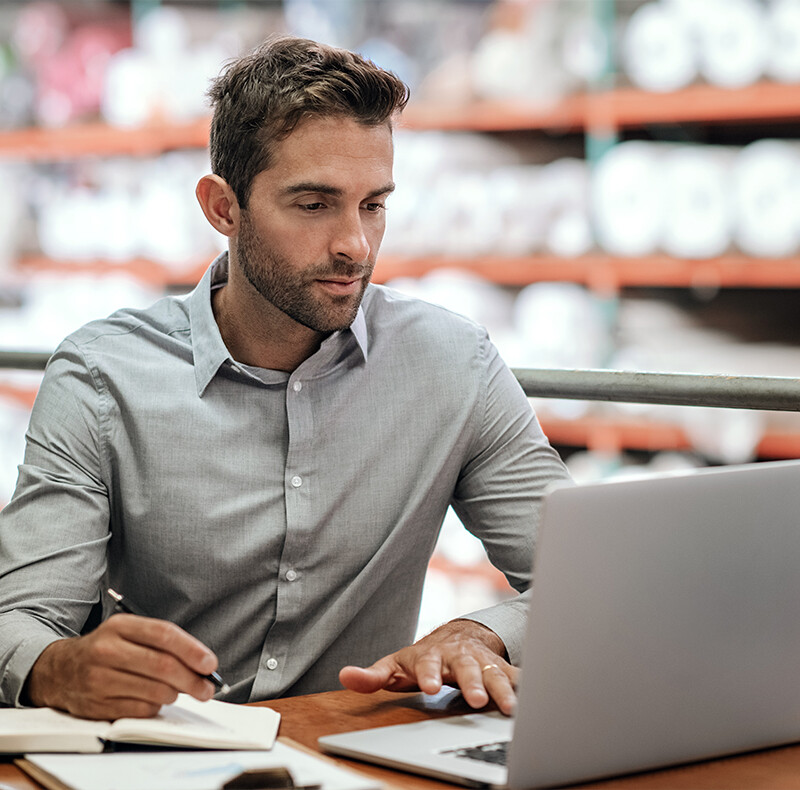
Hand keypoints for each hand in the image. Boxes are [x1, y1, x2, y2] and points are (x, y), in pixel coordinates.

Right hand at [24, 614, 218, 719]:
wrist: (59, 670)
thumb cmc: (106, 650)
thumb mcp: (128, 633)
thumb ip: (162, 643)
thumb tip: (201, 664)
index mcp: (120, 626)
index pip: (164, 635)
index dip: (192, 650)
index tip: (210, 664)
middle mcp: (107, 650)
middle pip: (162, 666)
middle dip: (192, 680)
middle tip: (207, 688)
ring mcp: (99, 679)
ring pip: (154, 691)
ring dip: (174, 694)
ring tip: (176, 691)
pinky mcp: (95, 705)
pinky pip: (140, 710)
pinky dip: (155, 708)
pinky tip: (154, 700)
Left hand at [339, 619, 517, 715]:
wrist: (458, 637)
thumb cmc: (423, 657)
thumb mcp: (396, 665)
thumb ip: (373, 674)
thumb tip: (345, 676)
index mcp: (431, 656)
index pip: (428, 664)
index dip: (429, 674)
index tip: (431, 686)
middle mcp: (459, 656)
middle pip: (466, 668)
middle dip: (473, 683)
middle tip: (478, 701)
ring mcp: (482, 661)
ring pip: (494, 672)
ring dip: (503, 688)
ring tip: (512, 707)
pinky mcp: (501, 668)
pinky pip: (516, 675)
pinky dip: (527, 684)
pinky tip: (539, 696)